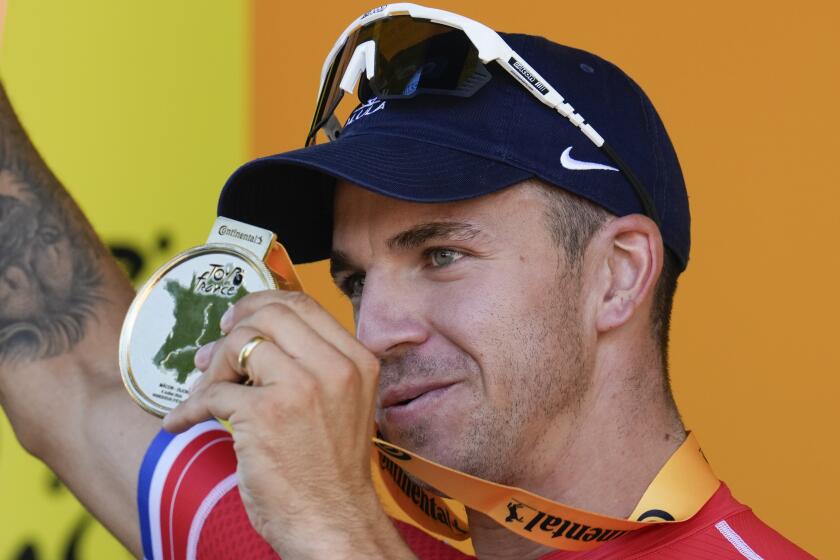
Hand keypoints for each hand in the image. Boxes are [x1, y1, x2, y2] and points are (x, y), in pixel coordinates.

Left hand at [163, 290, 413, 558]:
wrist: (334, 522)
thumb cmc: (331, 470)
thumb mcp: (343, 403)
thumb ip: (313, 364)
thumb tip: (251, 332)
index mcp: (357, 360)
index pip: (303, 304)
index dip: (262, 303)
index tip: (238, 319)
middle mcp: (335, 367)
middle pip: (269, 315)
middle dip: (232, 329)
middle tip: (212, 354)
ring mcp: (302, 388)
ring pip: (240, 344)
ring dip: (211, 368)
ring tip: (202, 392)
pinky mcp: (267, 416)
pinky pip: (213, 392)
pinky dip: (189, 408)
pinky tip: (181, 422)